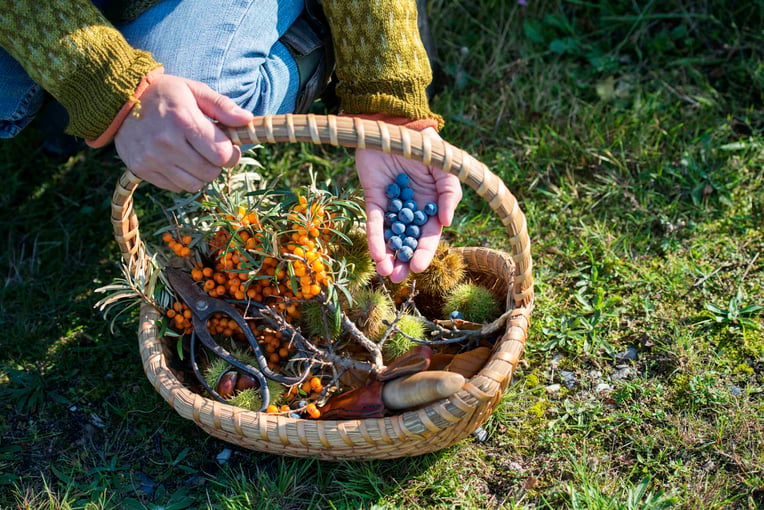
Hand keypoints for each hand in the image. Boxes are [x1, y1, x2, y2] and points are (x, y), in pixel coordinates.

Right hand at [114, 74, 252, 191]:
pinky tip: (176, 160)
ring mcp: (152, 158)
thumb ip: (222, 106)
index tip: (227, 145)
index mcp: (183, 120)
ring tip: (193, 155)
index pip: (222, 154)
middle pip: (210, 172)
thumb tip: (248, 120)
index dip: (231, 153)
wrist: (119, 100)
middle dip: (216, 163)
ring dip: (200, 173)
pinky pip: (175, 187)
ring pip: (194, 184)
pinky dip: (182, 178)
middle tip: (208, 150)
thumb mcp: (194, 90)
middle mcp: (166, 142)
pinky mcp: (141, 170)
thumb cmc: (164, 93)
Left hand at [355, 127, 461, 282]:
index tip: (417, 268)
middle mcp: (411, 210)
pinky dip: (375, 238)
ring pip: (390, 237)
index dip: (424, 252)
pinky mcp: (373, 198)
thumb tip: (446, 222)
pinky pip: (374, 222)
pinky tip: (375, 254)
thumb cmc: (424, 146)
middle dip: (403, 261)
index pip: (428, 235)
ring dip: (387, 256)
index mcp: (431, 206)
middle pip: (407, 241)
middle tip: (397, 278)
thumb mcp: (445, 169)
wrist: (395, 124)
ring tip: (385, 272)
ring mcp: (391, 206)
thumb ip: (450, 194)